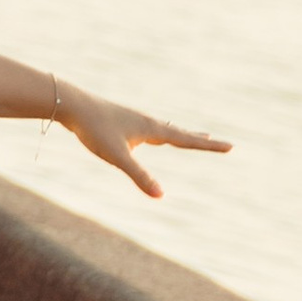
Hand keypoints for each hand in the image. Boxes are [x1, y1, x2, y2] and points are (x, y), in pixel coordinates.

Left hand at [54, 82, 230, 201]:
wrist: (70, 104)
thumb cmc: (94, 129)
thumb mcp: (118, 157)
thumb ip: (139, 176)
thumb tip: (160, 196)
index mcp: (152, 129)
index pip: (187, 140)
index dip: (208, 146)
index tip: (231, 146)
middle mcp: (147, 122)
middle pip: (179, 133)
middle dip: (198, 139)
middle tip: (216, 140)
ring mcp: (134, 120)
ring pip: (164, 128)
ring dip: (180, 133)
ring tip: (190, 134)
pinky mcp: (121, 120)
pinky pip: (148, 128)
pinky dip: (160, 131)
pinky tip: (151, 133)